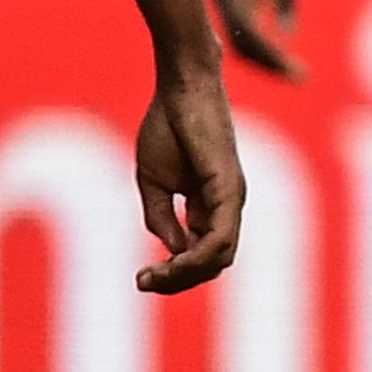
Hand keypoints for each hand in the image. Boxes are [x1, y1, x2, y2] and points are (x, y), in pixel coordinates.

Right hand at [133, 57, 242, 294]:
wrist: (181, 88)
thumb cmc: (166, 127)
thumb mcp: (154, 183)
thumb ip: (161, 219)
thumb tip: (173, 253)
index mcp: (209, 207)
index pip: (200, 256)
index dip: (172, 274)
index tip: (140, 279)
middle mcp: (226, 207)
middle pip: (212, 264)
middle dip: (177, 280)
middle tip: (144, 282)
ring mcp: (231, 200)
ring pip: (219, 257)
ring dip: (186, 274)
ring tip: (155, 275)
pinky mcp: (229, 189)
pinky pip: (221, 236)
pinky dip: (198, 256)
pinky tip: (173, 260)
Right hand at [215, 0, 306, 80]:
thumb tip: (289, 32)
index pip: (245, 30)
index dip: (267, 51)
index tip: (291, 67)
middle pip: (241, 44)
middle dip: (269, 64)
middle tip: (300, 78)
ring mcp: (232, 1)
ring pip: (245, 43)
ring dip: (270, 61)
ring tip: (299, 75)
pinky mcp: (243, 1)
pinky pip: (251, 34)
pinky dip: (268, 49)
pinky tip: (289, 63)